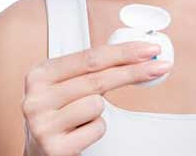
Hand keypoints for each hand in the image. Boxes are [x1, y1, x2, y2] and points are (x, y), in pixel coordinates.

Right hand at [22, 41, 171, 155]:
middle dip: (134, 71)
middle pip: (99, 79)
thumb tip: (135, 56)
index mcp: (40, 75)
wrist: (38, 153)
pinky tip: (79, 132)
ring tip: (81, 117)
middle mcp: (36, 98)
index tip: (148, 50)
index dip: (123, 52)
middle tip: (159, 67)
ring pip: (98, 105)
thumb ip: (91, 70)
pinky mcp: (55, 148)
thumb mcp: (64, 85)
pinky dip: (95, 129)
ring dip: (99, 111)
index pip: (90, 58)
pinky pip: (97, 128)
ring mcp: (44, 124)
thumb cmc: (57, 114)